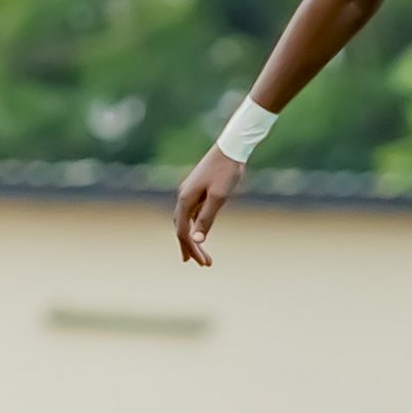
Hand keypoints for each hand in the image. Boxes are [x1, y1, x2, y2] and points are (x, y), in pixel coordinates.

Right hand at [174, 148, 242, 265]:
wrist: (230, 148)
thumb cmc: (226, 171)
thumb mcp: (219, 197)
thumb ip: (206, 218)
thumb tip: (197, 239)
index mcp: (185, 200)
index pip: (183, 232)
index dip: (192, 249)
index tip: (204, 263)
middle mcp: (183, 197)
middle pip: (181, 229)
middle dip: (191, 247)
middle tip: (202, 264)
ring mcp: (188, 192)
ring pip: (185, 221)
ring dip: (191, 238)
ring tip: (197, 252)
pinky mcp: (196, 189)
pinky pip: (191, 213)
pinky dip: (194, 225)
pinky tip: (200, 231)